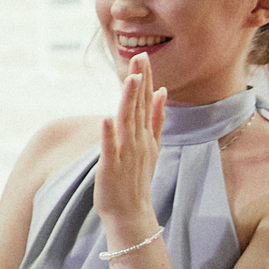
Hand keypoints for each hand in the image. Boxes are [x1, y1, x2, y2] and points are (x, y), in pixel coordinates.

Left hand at [96, 52, 165, 243]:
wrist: (131, 212)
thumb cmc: (137, 177)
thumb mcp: (151, 145)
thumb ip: (156, 119)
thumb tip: (161, 91)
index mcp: (146, 135)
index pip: (147, 102)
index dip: (145, 80)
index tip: (144, 57)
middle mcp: (138, 141)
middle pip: (140, 107)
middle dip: (140, 82)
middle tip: (141, 57)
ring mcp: (126, 154)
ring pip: (128, 123)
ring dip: (130, 101)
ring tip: (130, 80)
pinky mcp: (112, 167)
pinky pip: (110, 149)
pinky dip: (109, 134)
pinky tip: (107, 118)